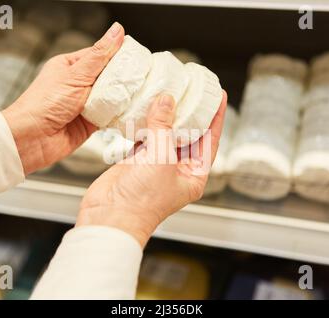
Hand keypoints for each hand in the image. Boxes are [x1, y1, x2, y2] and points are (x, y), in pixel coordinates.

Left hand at [2, 22, 124, 174]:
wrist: (32, 139)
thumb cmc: (43, 104)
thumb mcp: (75, 74)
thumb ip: (100, 56)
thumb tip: (116, 32)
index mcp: (71, 66)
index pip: (101, 55)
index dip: (119, 54)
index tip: (137, 55)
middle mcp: (78, 84)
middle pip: (109, 77)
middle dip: (124, 78)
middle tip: (143, 76)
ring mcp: (85, 104)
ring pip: (111, 97)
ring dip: (122, 97)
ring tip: (139, 93)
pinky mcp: (91, 123)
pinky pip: (110, 116)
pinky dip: (119, 114)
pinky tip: (129, 111)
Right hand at [76, 92, 227, 246]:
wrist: (110, 217)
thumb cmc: (142, 201)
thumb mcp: (161, 158)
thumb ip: (164, 127)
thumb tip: (166, 101)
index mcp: (193, 174)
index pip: (210, 140)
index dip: (215, 117)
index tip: (218, 96)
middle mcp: (177, 169)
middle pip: (189, 134)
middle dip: (191, 112)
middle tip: (193, 89)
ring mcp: (156, 163)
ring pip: (165, 133)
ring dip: (166, 115)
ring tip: (170, 92)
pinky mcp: (137, 160)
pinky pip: (145, 136)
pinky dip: (145, 122)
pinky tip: (146, 106)